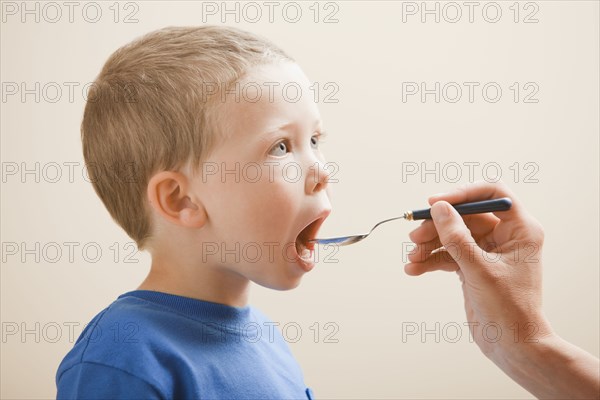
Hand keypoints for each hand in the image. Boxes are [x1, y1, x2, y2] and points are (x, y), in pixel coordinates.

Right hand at [404, 180, 554, 357]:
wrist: (512, 345)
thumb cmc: (508, 308)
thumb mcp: (479, 269)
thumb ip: (457, 237)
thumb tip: (439, 208)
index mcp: (519, 229)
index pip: (491, 194)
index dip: (462, 194)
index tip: (436, 203)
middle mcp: (504, 235)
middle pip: (465, 215)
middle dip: (438, 225)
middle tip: (415, 236)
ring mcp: (487, 251)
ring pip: (453, 234)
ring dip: (430, 244)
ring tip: (412, 257)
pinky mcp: (473, 266)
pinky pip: (448, 254)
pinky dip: (431, 260)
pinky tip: (414, 269)